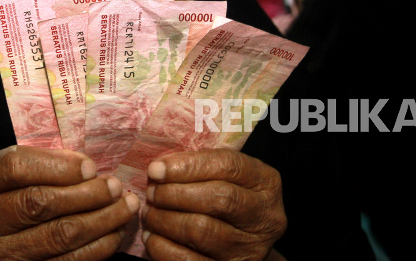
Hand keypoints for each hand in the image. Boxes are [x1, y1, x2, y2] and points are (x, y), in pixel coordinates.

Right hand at [0, 145, 139, 259]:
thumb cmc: (12, 192)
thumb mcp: (16, 169)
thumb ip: (45, 161)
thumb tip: (89, 170)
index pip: (16, 167)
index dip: (59, 165)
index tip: (91, 167)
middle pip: (40, 203)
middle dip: (87, 194)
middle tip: (116, 187)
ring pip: (59, 235)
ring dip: (102, 219)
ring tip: (125, 206)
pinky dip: (99, 245)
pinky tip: (115, 230)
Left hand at [141, 149, 285, 260]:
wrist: (243, 243)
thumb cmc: (228, 199)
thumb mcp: (228, 177)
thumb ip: (202, 167)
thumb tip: (159, 168)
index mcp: (266, 183)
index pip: (228, 166)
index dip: (189, 166)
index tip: (156, 168)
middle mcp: (265, 217)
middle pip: (217, 199)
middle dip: (174, 194)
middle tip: (151, 193)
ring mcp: (251, 249)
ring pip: (202, 231)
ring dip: (165, 220)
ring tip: (149, 213)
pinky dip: (163, 248)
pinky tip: (152, 237)